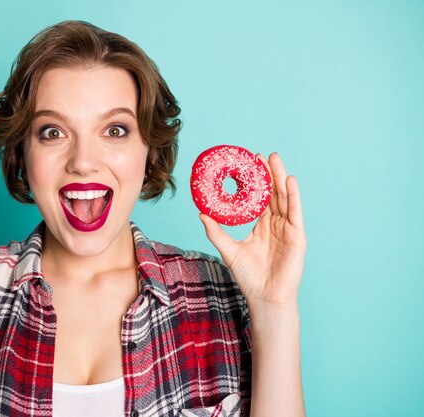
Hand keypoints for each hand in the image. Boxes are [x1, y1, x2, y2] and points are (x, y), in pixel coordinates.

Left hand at [199, 152, 306, 307]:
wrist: (264, 297)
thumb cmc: (249, 277)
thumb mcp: (229, 250)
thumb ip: (216, 231)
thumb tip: (201, 214)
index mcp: (261, 226)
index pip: (259, 199)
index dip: (255, 182)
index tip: (247, 164)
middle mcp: (276, 225)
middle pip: (273, 194)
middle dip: (268, 174)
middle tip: (260, 155)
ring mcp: (288, 229)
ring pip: (284, 198)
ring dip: (280, 178)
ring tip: (274, 159)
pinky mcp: (297, 236)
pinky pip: (296, 212)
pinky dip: (294, 196)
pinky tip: (290, 180)